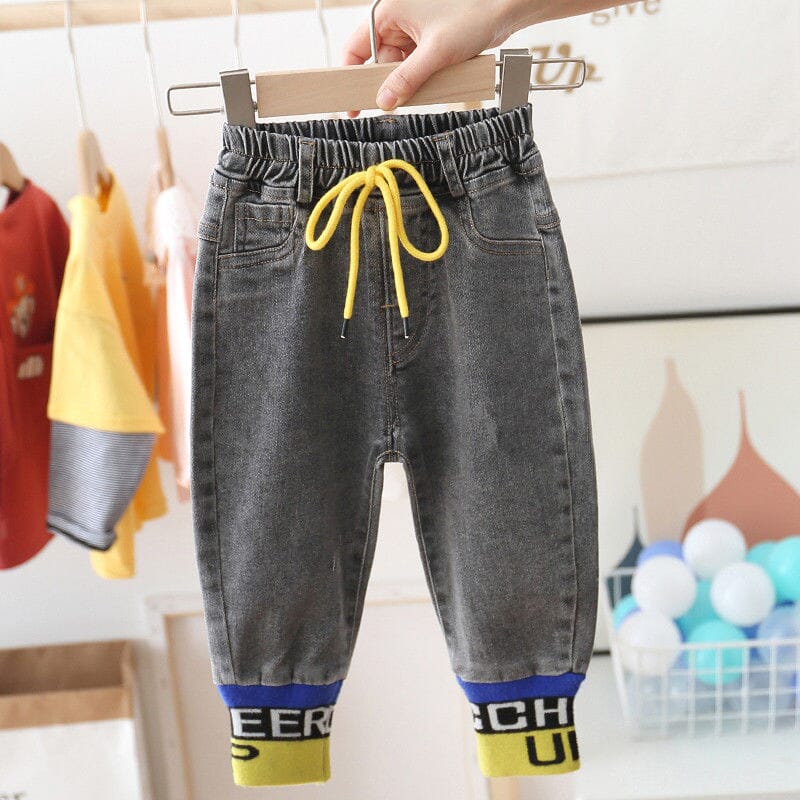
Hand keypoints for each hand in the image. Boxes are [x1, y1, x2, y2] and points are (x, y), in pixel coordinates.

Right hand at [341, 0, 515, 115]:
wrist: (502, 13)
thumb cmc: (471, 17)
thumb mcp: (434, 54)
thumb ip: (406, 80)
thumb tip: (385, 101)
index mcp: (388, 12)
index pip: (357, 47)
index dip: (351, 76)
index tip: (350, 102)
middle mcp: (396, 20)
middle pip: (378, 61)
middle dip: (387, 82)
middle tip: (391, 103)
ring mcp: (411, 32)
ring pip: (396, 67)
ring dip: (407, 82)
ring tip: (424, 83)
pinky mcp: (425, 42)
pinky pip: (412, 66)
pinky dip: (418, 78)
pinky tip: (430, 81)